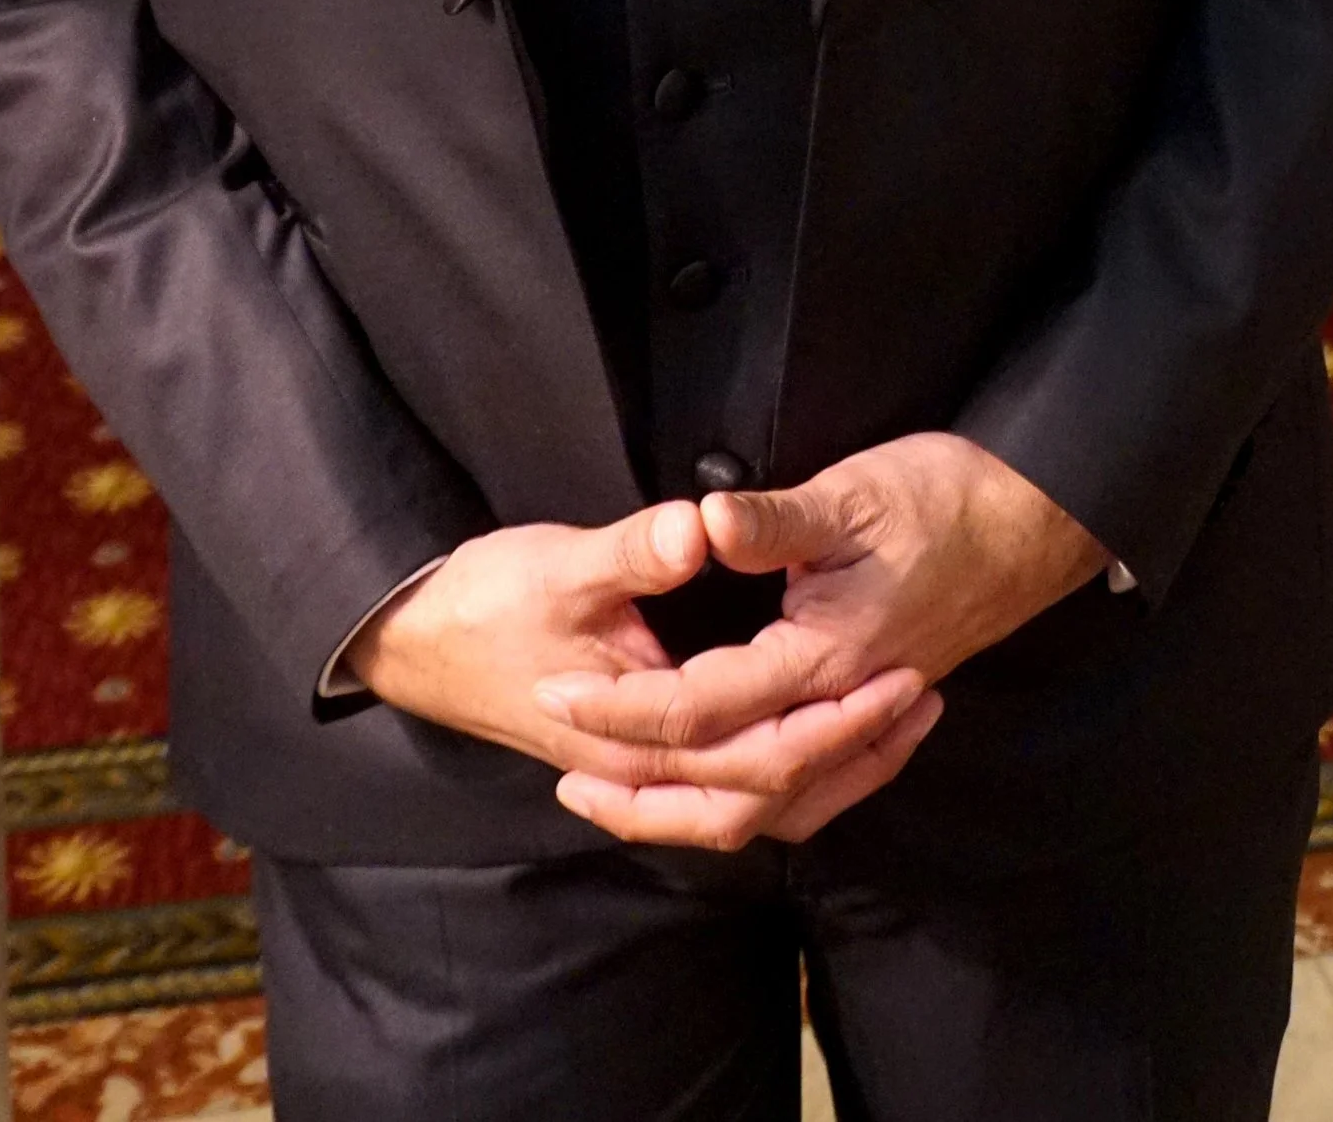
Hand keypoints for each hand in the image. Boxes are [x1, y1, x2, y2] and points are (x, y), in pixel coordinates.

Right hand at [346, 506, 932, 844]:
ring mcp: (635, 775)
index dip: (836, 719)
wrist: (412, 639)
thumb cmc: (485, 600)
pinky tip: (811, 748)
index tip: (900, 673)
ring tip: (893, 728)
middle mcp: (642, 775)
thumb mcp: (563, 561)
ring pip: (748, 808)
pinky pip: (721, 796)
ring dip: (823, 776)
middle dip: (849, 751)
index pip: (758, 754)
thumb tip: (707, 525)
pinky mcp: (632, 759)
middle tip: (919, 697)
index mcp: (635, 735)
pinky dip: (776, 780)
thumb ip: (638, 548)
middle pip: (767, 794)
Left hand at [536, 436, 1104, 841]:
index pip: (702, 711)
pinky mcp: (878, 710)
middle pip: (730, 785)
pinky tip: (727, 783)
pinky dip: (761, 801)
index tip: (556, 697)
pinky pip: (814, 788)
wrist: (1034, 521)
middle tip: (568, 774)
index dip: (622, 710)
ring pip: (773, 803)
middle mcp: (840, 705)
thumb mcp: (853, 492)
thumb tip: (702, 524)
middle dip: (642, 787)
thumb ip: (774, 520)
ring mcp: (864, 716)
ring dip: (694, 809)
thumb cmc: (944, 497)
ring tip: (626, 798)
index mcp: (822, 657)